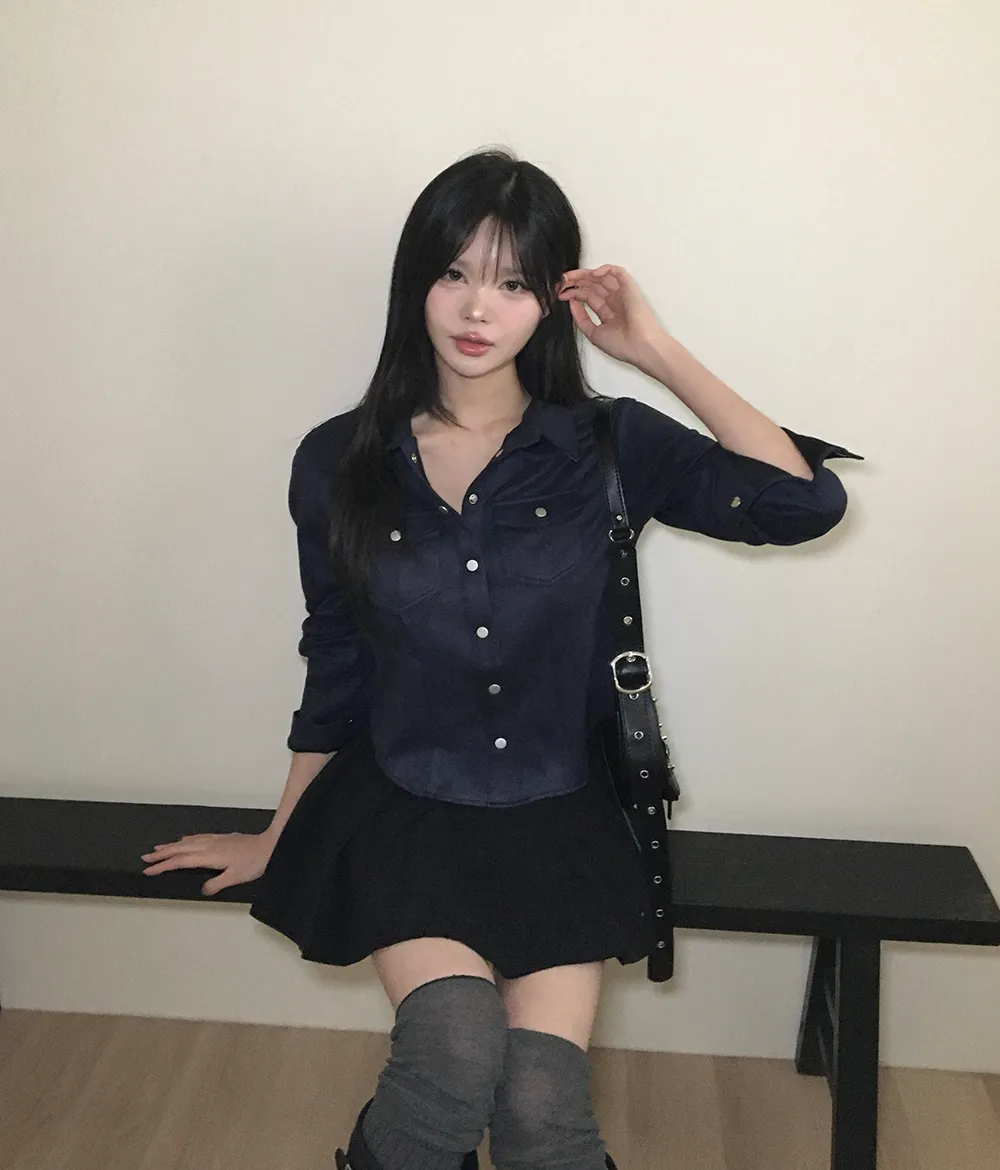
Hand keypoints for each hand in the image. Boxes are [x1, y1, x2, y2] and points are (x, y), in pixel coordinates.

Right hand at [140, 831, 273, 895]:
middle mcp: (209, 845)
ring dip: (171, 845)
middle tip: (145, 858)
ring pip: (187, 842)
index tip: (149, 870)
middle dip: (161, 854)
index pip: (180, 861)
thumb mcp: (235, 877)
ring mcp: (215, 840)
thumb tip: (203, 890)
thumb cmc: (254, 862)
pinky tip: (184, 840)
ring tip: (158, 849)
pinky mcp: (221, 838)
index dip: (163, 866)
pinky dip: (186, 840)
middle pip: (179, 849)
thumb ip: (217, 884)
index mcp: (209, 856)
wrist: (269, 845)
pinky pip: (197, 837)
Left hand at [556, 264, 666, 372]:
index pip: (588, 296)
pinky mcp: (630, 288)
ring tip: (571, 276)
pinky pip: (618, 272)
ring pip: (602, 276)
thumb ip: (581, 318)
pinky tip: (593, 274)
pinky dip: (605, 269)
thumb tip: (571, 303)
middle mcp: (614, 301)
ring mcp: (621, 293)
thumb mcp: (593, 333)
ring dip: (585, 274)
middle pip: (592, 285)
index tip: (559, 293)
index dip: (573, 292)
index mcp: (608, 311)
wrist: (640, 348)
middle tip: (561, 281)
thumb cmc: (622, 345)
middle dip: (576, 281)